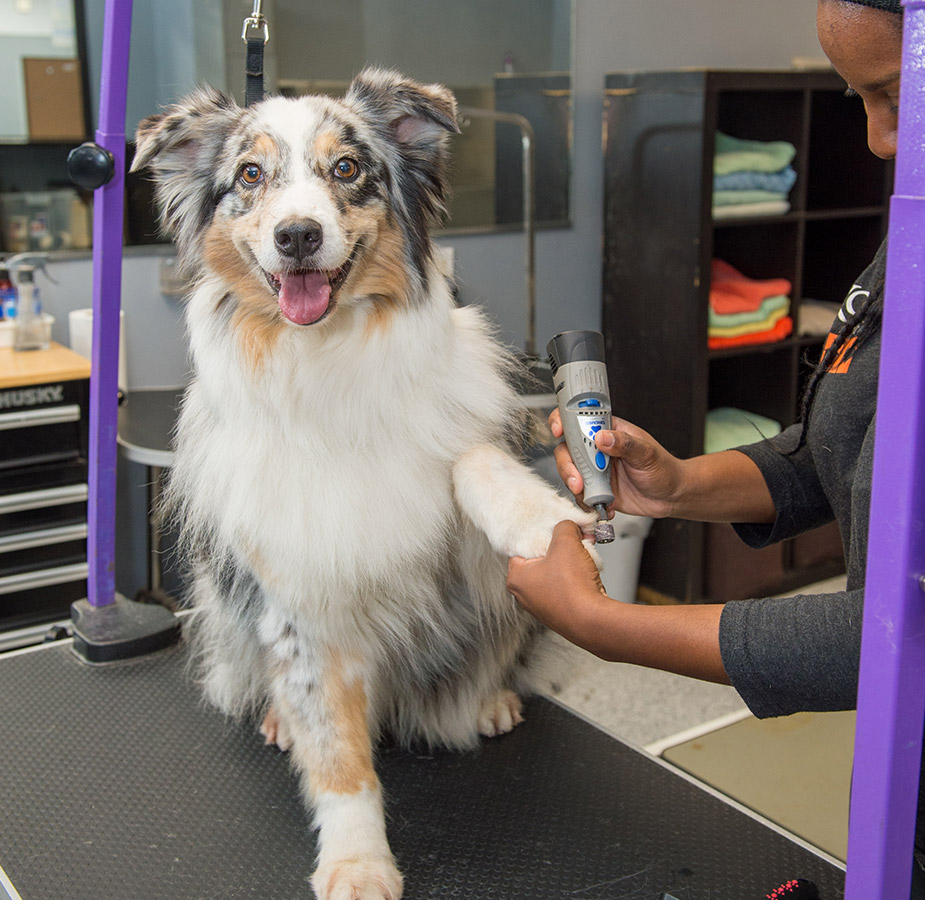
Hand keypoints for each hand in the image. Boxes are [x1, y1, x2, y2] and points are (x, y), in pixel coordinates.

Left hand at [507, 520, 611, 649]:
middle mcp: (525, 595)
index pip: (523, 546)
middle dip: (560, 550)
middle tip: (573, 544)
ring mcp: (541, 606)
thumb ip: (563, 527)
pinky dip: (575, 580)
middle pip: (541, 560)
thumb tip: (566, 526)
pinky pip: (565, 588)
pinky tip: (585, 576)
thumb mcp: (566, 542)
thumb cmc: (574, 589)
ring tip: (582, 559)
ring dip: (570, 564)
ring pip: (555, 574)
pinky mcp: (558, 613)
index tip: (555, 533)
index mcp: (516, 577)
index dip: (543, 535)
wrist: (593, 620)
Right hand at [549, 409, 682, 518]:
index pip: (580, 419)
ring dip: (575, 485)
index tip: (559, 430)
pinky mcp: (596, 489)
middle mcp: (597, 449)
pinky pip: (580, 494)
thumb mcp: (647, 453)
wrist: (671, 497)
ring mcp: (595, 469)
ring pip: (570, 472)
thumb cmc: (664, 469)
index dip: (563, 421)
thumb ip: (625, 444)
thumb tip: (602, 437)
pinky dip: (587, 502)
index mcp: (609, 431)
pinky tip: (604, 505)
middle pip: (567, 449)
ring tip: (591, 495)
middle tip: (578, 480)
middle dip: (567, 465)